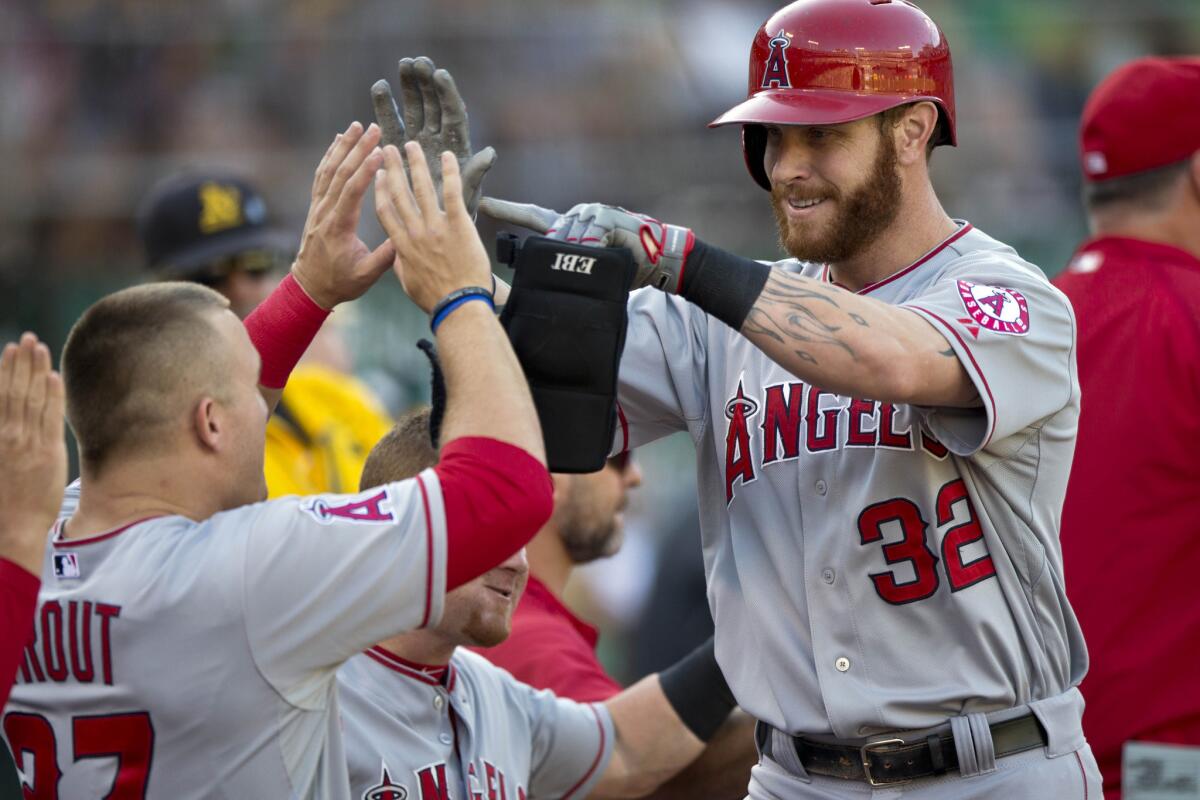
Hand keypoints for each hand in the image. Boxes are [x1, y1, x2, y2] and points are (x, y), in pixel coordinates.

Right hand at [0, 333, 65, 574]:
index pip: (1, 395)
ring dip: (37, 371)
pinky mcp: (49, 452)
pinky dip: (53, 395)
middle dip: (22, 362)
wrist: (13, 528)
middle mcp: (8, 435)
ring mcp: (28, 442)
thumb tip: (9, 417)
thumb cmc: (2, 499)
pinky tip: (54, 376)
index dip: (6, 370)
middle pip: (16, 390)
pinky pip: (51, 417)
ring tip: (40, 348)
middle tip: (28, 338)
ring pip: (33, 398)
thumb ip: (5, 436)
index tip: (11, 349)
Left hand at [291, 122, 394, 309]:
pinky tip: (338, 140)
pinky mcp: (316, 206)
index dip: (366, 170)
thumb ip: (386, 257)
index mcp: (339, 227)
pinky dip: (329, 155)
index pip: (352, 191)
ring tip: (356, 126)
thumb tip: (408, 238)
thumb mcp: (366, 275)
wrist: (310, 287)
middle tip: (373, 128)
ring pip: (329, 170)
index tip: (380, 152)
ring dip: (343, 146)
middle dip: (357, 149)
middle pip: (340, 173)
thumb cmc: (341, 283)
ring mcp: (318, 208)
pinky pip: (322, 175)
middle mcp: (325, 213)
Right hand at [372, 56, 495, 217]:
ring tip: (401, 66)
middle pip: (433, 105)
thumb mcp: (468, 193)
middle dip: (425, 83)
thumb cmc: (458, 213)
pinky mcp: (399, 149)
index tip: (440, 75)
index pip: (453, 113)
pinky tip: (379, 88)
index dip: (447, 93)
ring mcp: (418, 142)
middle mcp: (438, 140)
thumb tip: (489, 154)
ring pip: (413, 109)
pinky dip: (385, 106)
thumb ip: (474, 173)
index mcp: (457, 146)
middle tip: (417, 62)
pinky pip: (392, 124)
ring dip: (407, 88)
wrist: (435, 230)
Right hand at [375, 142, 492, 312]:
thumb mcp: (408, 283)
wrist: (459, 305)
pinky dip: (450, 172)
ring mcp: (436, 227)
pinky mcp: (457, 225)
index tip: (377, 174)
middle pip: (399, 193)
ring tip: (412, 145)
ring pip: (422, 188)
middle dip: (392, 168)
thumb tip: (396, 254)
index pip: (385, 211)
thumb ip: (400, 264)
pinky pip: (452, 193)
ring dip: (416, 163)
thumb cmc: (435, 299)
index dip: (379, 189)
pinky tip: (448, 156)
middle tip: (388, 149)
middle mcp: (415, 232)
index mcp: (402, 245)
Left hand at [479, 197, 693, 292]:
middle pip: (551, 234)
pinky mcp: (605, 217)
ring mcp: (590, 213)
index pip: (532, 215)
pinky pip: (589, 235)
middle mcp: (576, 215)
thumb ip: (564, 267)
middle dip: (556, 255)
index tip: (483, 204)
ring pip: (569, 236)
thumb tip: (540, 281)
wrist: (656, 260)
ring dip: (576, 256)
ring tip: (588, 265)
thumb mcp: (587, 269)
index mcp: (567, 226)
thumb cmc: (622, 267)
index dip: (508, 210)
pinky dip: (593, 247)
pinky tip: (600, 252)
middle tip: (570, 268)